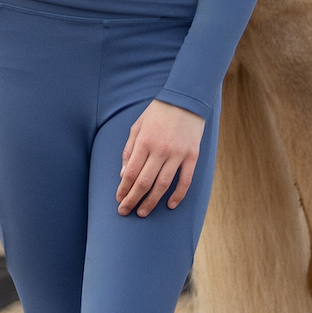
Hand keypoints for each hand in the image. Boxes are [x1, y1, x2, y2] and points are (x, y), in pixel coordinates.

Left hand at [117, 100, 204, 216]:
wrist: (185, 100)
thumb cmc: (157, 113)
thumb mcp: (137, 126)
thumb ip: (129, 150)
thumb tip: (122, 175)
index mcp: (144, 141)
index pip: (130, 172)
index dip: (123, 189)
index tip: (119, 199)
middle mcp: (160, 149)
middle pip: (144, 182)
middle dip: (133, 199)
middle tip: (125, 211)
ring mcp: (178, 154)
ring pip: (163, 185)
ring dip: (151, 201)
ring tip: (142, 212)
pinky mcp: (192, 156)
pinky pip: (185, 180)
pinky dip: (178, 195)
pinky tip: (169, 205)